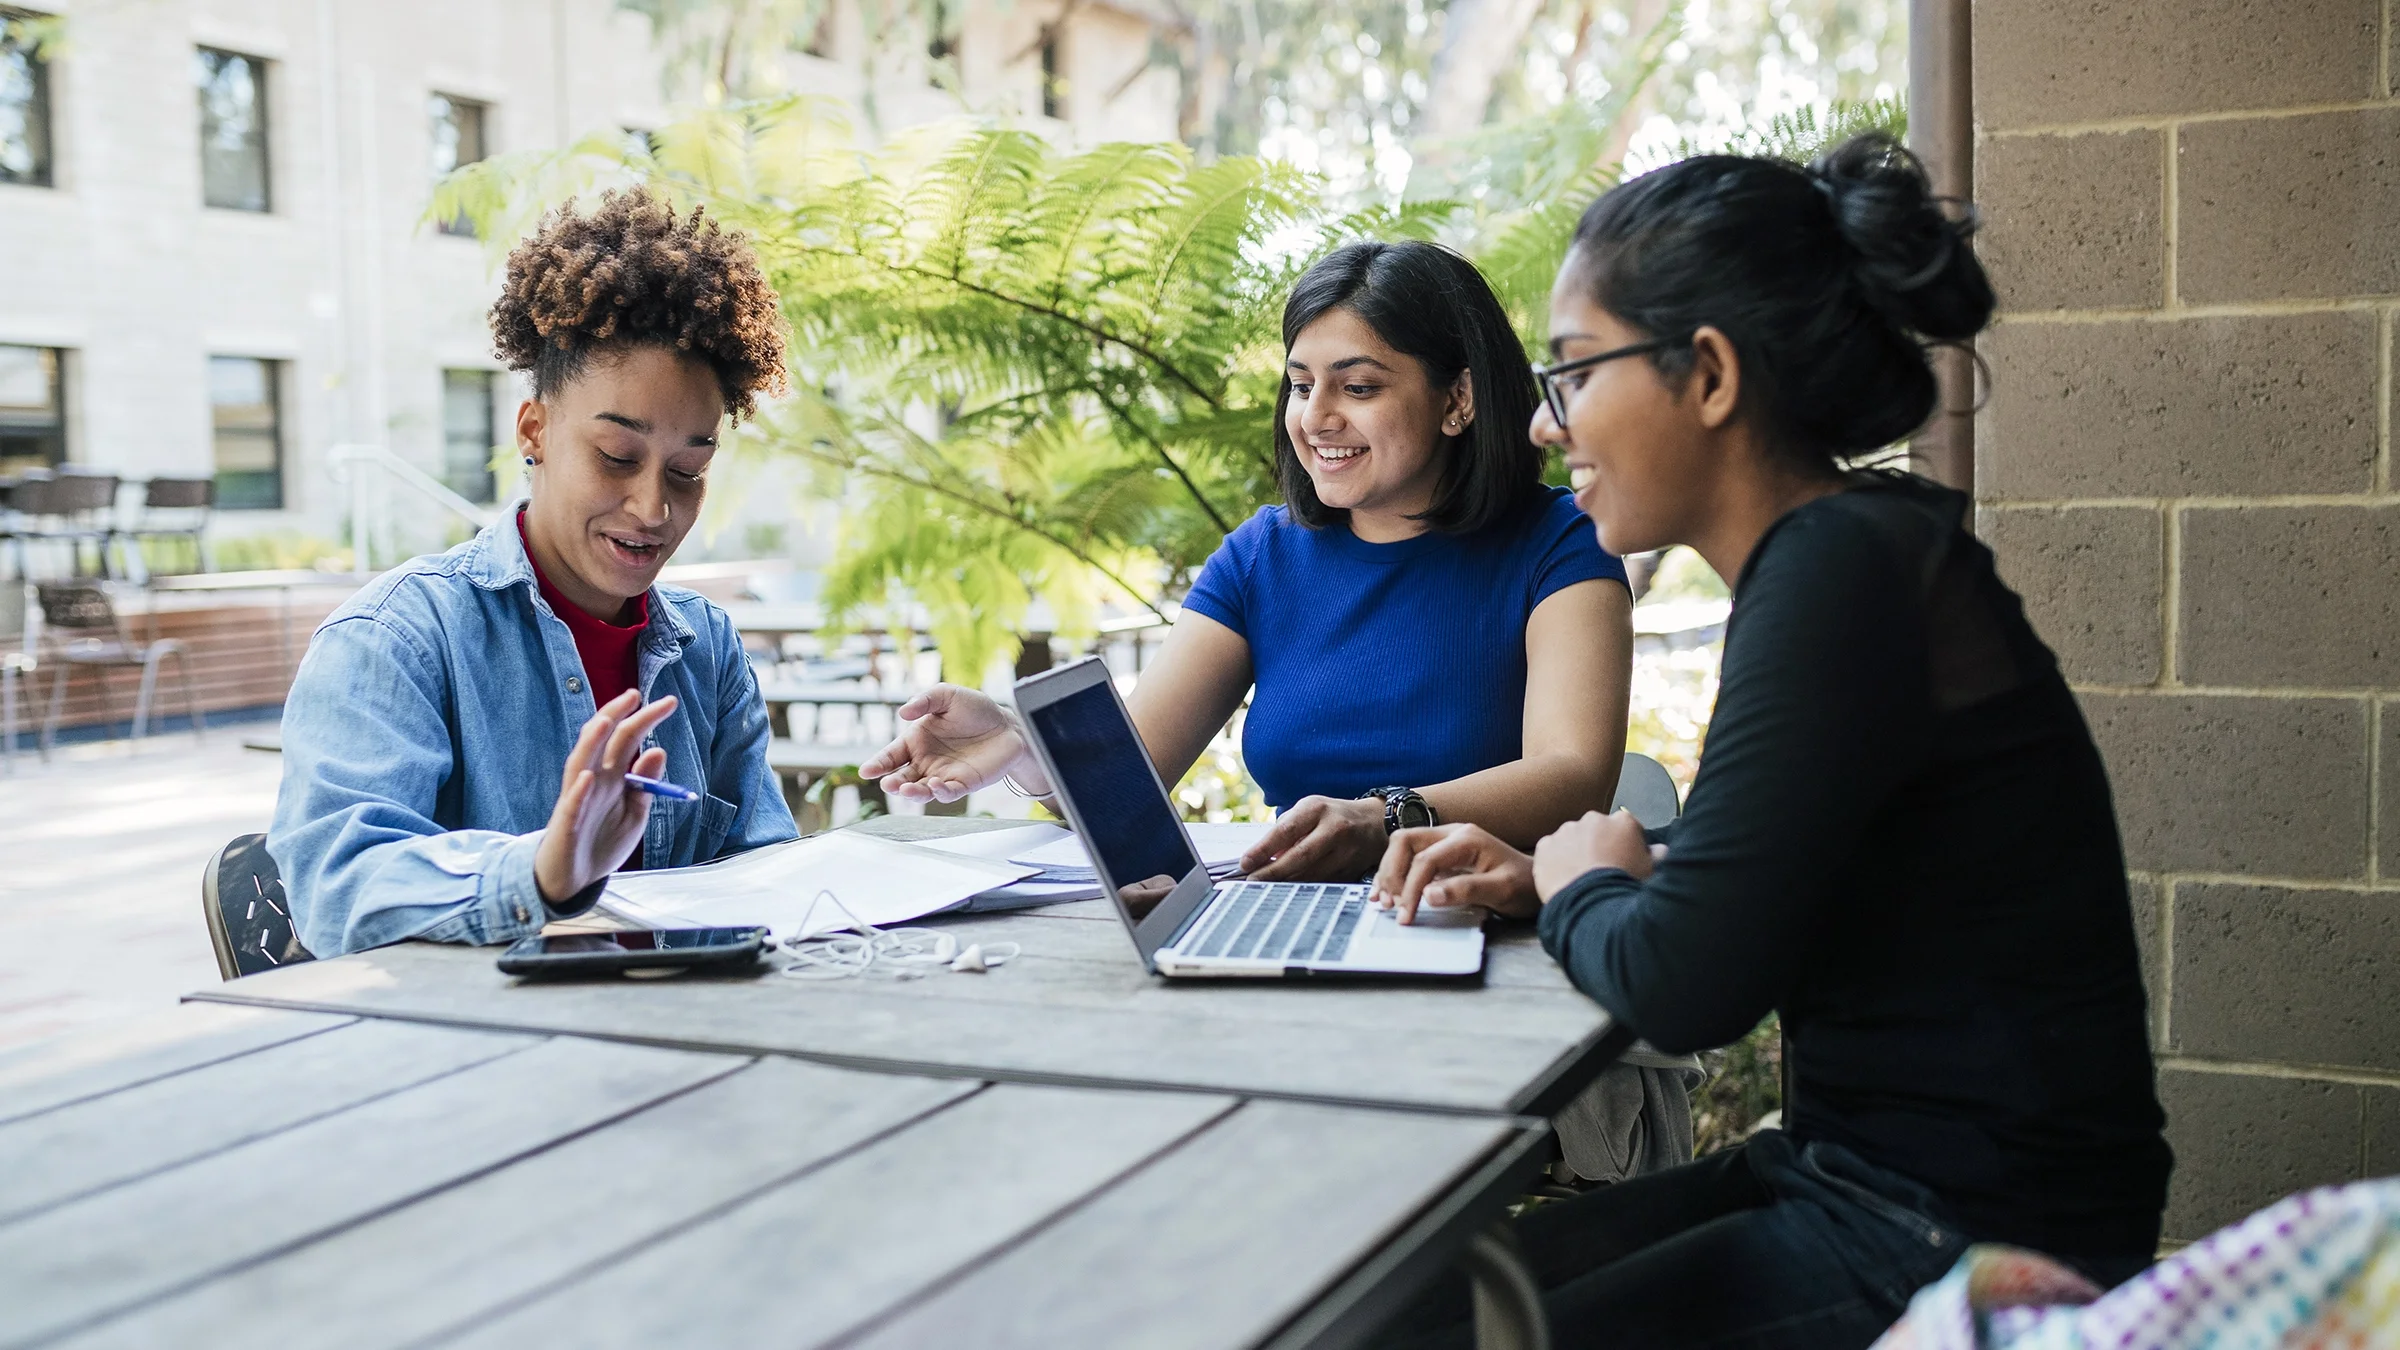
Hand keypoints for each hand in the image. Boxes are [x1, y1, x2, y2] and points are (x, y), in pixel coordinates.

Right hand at [535, 690, 679, 907]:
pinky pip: (571, 805)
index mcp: (612, 777)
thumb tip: (659, 751)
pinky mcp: (566, 824)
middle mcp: (593, 780)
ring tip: (608, 720)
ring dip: (592, 742)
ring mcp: (577, 799)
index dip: (646, 720)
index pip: (628, 739)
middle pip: (602, 741)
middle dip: (618, 716)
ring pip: (580, 763)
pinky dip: (579, 791)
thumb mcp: (634, 814)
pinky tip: (588, 777)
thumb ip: (645, 786)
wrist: (575, 878)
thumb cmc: (602, 842)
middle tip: (636, 694)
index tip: (669, 702)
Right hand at [858, 683, 1036, 803]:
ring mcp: (943, 775)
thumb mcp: (948, 695)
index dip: (878, 764)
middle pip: (902, 777)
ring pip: (921, 790)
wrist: (1008, 724)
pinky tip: (935, 786)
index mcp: (916, 741)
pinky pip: (948, 793)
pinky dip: (940, 792)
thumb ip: (925, 700)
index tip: (866, 771)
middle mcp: (925, 761)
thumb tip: (902, 712)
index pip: (891, 755)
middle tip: (888, 783)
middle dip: (893, 783)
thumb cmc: (975, 709)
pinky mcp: (963, 784)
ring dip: (912, 792)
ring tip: (906, 789)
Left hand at [1239, 795, 1390, 881]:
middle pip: (1299, 856)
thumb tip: (1261, 856)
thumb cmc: (1333, 815)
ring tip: (1267, 887)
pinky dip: (1305, 888)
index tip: (1245, 863)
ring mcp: (1347, 851)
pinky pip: (1324, 883)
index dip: (1263, 849)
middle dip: (1272, 872)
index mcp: (1317, 809)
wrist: (1376, 822)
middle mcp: (1334, 828)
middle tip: (1252, 882)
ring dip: (1286, 883)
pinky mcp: (1353, 869)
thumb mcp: (1309, 810)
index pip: (1285, 830)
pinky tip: (1291, 890)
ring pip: (1312, 874)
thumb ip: (1286, 829)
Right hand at [1371, 824, 1534, 924]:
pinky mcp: (1443, 855)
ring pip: (1403, 848)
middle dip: (1391, 873)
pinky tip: (1389, 893)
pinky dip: (1396, 875)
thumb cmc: (1524, 885)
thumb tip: (1428, 895)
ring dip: (1390, 874)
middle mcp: (1452, 834)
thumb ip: (1465, 890)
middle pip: (1405, 842)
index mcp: (1465, 839)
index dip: (1410, 888)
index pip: (1424, 860)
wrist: (1537, 882)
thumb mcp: (1501, 891)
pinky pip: (1411, 859)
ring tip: (1384, 902)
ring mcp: (1445, 843)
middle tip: (1390, 904)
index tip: (1406, 915)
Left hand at [1532, 809, 1659, 901]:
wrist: (1592, 908)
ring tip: (1579, 879)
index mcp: (1623, 822)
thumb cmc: (1627, 890)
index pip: (1626, 828)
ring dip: (1574, 852)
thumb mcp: (1653, 873)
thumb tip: (1659, 849)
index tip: (1624, 862)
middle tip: (1600, 872)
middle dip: (1598, 846)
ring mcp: (1566, 831)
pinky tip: (1561, 880)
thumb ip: (1658, 855)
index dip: (1626, 846)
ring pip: (1571, 839)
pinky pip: (1549, 851)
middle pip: (1596, 831)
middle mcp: (1594, 819)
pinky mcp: (1545, 845)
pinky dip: (1553, 862)